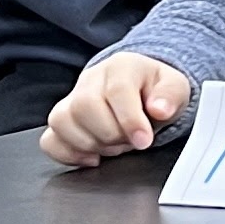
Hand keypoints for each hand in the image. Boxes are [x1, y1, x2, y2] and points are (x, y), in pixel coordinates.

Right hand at [40, 52, 194, 165]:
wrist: (139, 89)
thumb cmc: (155, 90)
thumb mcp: (175, 87)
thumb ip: (170, 96)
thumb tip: (160, 109)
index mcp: (121, 67)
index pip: (116, 91)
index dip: (129, 120)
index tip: (143, 140)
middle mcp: (91, 80)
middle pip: (84, 106)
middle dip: (110, 134)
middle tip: (129, 141)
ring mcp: (72, 100)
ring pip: (61, 121)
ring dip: (90, 143)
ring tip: (113, 146)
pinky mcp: (63, 121)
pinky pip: (49, 140)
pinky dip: (68, 154)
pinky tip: (92, 156)